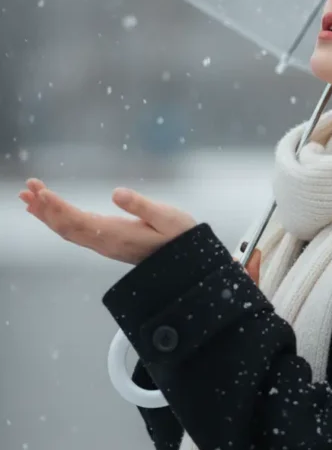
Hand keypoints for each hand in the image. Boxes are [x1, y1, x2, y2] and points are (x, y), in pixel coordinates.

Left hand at [18, 177, 196, 265]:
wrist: (187, 261)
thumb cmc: (180, 235)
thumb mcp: (166, 216)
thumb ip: (142, 205)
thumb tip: (117, 193)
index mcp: (116, 235)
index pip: (78, 221)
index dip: (58, 207)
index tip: (41, 192)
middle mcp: (105, 242)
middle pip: (65, 227)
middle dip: (44, 208)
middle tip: (26, 188)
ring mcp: (104, 244)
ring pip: (67, 230)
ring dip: (47, 213)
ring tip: (28, 195)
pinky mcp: (107, 241)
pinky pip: (75, 231)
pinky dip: (58, 219)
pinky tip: (49, 210)